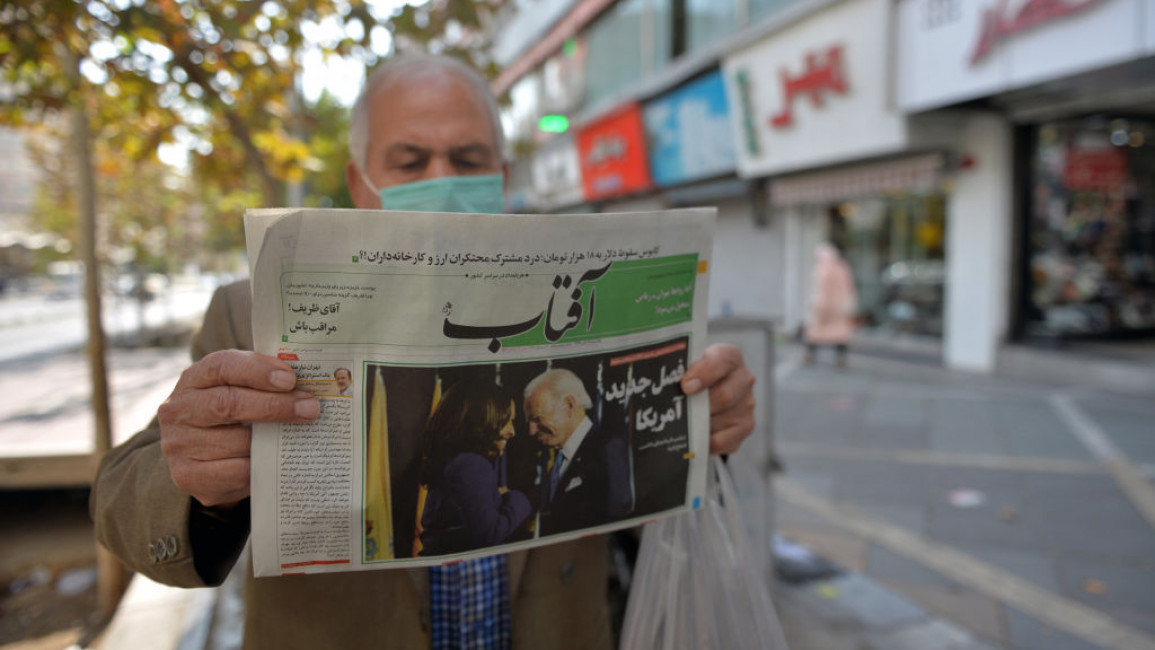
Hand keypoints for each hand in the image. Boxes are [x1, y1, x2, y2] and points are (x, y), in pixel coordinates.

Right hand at [158, 350, 319, 507]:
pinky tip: (277, 460)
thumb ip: (262, 384)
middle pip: (227, 403)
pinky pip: (234, 472)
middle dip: (273, 405)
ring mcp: (178, 444)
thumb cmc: (228, 413)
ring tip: (301, 435)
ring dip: (273, 439)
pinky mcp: (187, 476)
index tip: (290, 379)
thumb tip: (305, 388)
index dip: (257, 370)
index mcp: (193, 379)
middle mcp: (178, 409)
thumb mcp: (237, 390)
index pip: (221, 366)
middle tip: (309, 408)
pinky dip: (260, 465)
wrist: (197, 452)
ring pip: (234, 441)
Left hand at [681, 343, 755, 454]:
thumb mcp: (686, 367)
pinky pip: (723, 441)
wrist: (704, 393)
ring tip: (683, 423)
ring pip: (722, 419)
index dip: (705, 372)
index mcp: (729, 357)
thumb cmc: (691, 377)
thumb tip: (658, 385)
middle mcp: (743, 379)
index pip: (724, 360)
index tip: (686, 386)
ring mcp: (746, 405)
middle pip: (726, 396)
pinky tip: (692, 437)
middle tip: (680, 410)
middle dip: (699, 406)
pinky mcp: (745, 427)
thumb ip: (676, 372)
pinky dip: (705, 440)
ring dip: (699, 424)